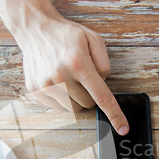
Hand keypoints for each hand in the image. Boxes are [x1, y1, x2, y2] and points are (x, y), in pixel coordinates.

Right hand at [17, 14, 128, 134]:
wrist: (36, 29)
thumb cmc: (67, 34)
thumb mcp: (94, 39)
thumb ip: (104, 64)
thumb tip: (104, 85)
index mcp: (78, 63)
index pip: (101, 96)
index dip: (114, 115)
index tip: (123, 129)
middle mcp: (60, 76)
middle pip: (88, 104)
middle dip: (90, 94)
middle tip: (82, 77)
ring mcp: (46, 85)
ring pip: (73, 108)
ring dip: (76, 97)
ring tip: (68, 76)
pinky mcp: (36, 91)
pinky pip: (58, 107)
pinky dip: (63, 98)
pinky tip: (58, 80)